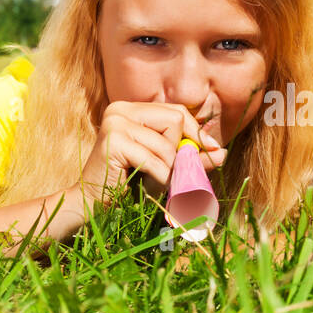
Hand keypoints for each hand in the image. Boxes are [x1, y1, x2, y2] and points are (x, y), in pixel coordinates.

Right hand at [82, 101, 225, 206]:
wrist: (92, 204)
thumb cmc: (128, 183)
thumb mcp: (163, 164)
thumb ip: (190, 156)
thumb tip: (221, 152)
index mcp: (131, 109)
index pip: (176, 111)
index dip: (196, 131)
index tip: (213, 150)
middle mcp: (121, 109)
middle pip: (175, 120)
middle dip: (181, 151)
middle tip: (173, 173)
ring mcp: (115, 123)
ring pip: (166, 145)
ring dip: (167, 171)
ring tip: (153, 183)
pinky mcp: (113, 141)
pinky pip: (155, 160)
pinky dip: (158, 179)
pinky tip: (145, 186)